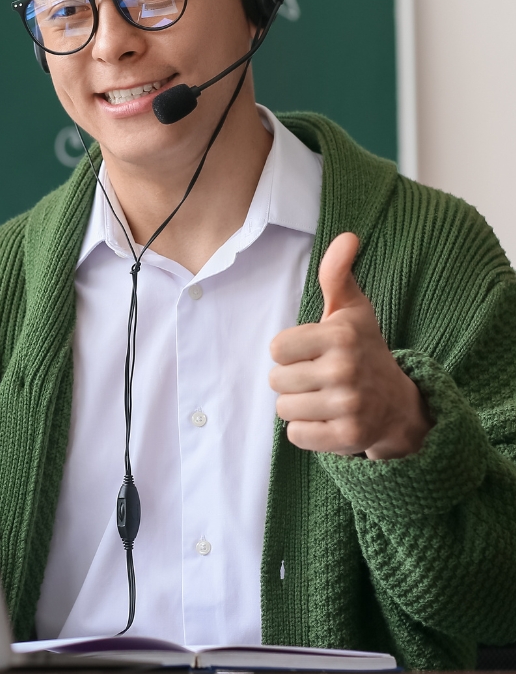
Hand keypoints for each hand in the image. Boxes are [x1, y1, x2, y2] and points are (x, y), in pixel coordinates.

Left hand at [269, 232, 431, 460]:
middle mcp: (345, 370)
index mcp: (339, 336)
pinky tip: (328, 420)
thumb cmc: (362, 349)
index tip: (314, 352)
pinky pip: (295, 435)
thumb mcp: (351, 309)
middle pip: (275, 381)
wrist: (397, 404)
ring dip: (298, 406)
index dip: (289, 352)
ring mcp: (348, 406)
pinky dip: (306, 431)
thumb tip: (347, 235)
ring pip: (283, 409)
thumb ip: (337, 274)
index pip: (276, 349)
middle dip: (292, 380)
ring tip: (325, 398)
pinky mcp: (348, 438)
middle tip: (321, 378)